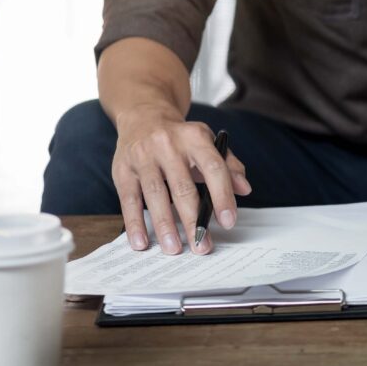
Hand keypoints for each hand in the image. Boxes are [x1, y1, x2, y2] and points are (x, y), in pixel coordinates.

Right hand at [112, 106, 251, 254]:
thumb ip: (229, 166)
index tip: (228, 222)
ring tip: (174, 249)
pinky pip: (129, 200)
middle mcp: (168, 145)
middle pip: (183, 188)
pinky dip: (135, 223)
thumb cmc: (181, 138)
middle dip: (194, 221)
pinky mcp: (122, 169)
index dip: (223, 196)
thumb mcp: (207, 142)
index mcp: (195, 137)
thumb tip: (244, 189)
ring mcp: (143, 156)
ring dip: (165, 226)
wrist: (143, 116)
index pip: (213, 168)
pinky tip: (141, 242)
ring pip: (155, 196)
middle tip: (202, 246)